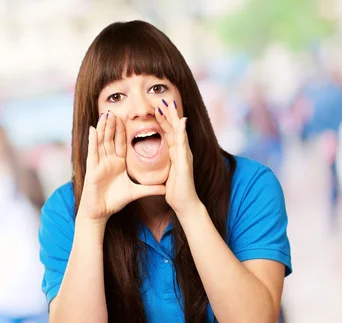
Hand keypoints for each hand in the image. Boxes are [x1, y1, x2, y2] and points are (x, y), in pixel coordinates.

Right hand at [78, 111, 165, 222]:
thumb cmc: (114, 202)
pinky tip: (93, 129)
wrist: (100, 212)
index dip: (124, 131)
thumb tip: (165, 189)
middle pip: (111, 139)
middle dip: (113, 125)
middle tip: (116, 110)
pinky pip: (93, 152)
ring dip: (104, 128)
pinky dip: (93, 140)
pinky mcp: (92, 169)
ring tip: (106, 114)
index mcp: (118, 163)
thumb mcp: (135, 192)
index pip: (122, 143)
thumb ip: (149, 189)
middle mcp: (108, 161)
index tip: (128, 118)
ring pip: (101, 142)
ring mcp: (99, 163)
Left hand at [156, 99, 201, 216]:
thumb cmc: (176, 190)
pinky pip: (183, 144)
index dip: (164, 120)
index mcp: (176, 153)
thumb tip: (156, 158)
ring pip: (180, 132)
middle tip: (162, 100)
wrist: (185, 203)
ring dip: (174, 118)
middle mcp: (182, 151)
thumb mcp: (166, 173)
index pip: (169, 133)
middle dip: (168, 114)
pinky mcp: (185, 161)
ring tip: (169, 105)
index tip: (157, 108)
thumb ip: (164, 163)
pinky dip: (182, 132)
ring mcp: (185, 155)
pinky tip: (181, 121)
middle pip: (174, 129)